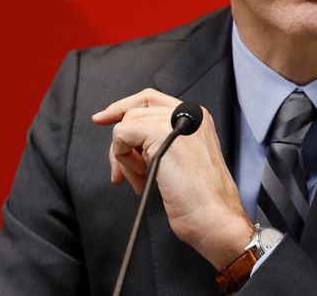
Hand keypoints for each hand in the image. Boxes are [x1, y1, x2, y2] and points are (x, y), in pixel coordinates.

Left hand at [92, 88, 253, 269]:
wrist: (214, 216)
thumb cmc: (201, 200)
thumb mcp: (182, 159)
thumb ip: (161, 141)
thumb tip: (126, 138)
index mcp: (196, 118)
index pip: (151, 99)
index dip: (123, 107)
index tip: (103, 119)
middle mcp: (189, 113)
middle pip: (135, 110)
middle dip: (121, 141)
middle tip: (119, 171)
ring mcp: (176, 121)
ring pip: (127, 124)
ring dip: (124, 157)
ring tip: (139, 179)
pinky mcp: (161, 132)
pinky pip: (122, 134)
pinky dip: (123, 159)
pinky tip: (141, 177)